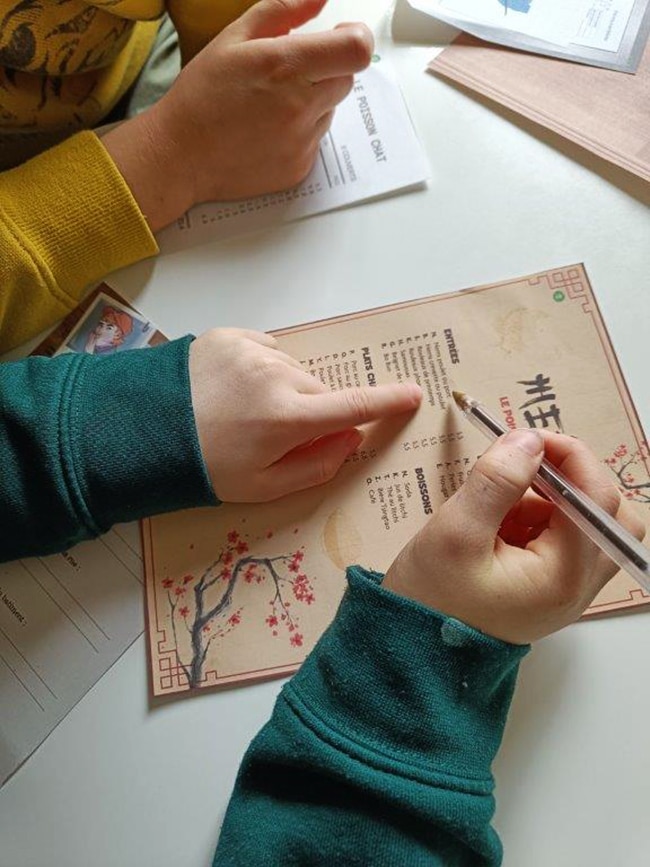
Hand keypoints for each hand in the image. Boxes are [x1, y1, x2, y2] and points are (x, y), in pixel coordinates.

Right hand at [103, 0, 372, 230]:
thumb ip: (283, 11)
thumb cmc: (202, 95)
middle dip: (328, 69)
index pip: (356, 50)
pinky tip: (267, 131)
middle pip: (347, 79)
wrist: (181, 156)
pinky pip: (316, 140)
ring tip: (269, 106)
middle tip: (289, 73)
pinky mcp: (300, 168)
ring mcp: (302, 142)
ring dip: (312, 102)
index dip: (355, 39)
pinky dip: (300, 131)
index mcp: (286, 66)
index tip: (341, 38)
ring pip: (330, 110)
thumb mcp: (234, 38)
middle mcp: (300, 107)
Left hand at [188, 328, 421, 501]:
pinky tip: (237, 390)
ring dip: (288, 389)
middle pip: (322, 392)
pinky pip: (268, 351)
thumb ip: (317, 466)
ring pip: (296, 371)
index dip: (388, 402)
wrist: (141, 433)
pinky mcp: (230, 336)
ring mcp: (252, 351)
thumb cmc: (205, 468)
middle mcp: (277, 376)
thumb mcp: (263, 487)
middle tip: (279, 434)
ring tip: (249, 411)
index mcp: (289, 418)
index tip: (413, 395)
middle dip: (314, 412)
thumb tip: (350, 439)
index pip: (353, 407)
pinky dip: (264, 369)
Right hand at [383, 429, 645, 644]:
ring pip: (586, 524)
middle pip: (611, 515)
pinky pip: (560, 539)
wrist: (412, 653)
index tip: (527, 438)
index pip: (597, 498)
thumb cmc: (430, 601)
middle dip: (573, 480)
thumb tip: (529, 440)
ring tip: (499, 503)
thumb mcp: (455, 532)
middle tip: (530, 466)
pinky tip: (496, 523)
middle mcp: (576, 586)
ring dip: (551, 499)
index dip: (569, 456)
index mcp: (562, 576)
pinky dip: (536, 518)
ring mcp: (564, 589)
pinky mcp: (546, 587)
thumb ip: (496, 482)